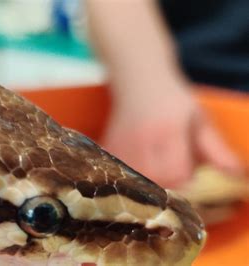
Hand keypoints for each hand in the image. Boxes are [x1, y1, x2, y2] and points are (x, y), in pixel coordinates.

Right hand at [103, 80, 242, 187]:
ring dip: (151, 187)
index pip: (176, 174)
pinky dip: (132, 180)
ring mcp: (121, 146)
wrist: (137, 80)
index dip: (187, 183)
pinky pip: (121, 176)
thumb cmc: (171, 98)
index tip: (195, 181)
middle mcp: (140, 141)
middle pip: (156, 183)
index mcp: (167, 132)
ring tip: (161, 174)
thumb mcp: (199, 119)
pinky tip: (142, 169)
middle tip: (179, 180)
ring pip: (137, 183)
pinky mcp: (109, 149)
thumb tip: (238, 175)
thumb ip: (216, 149)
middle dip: (170, 188)